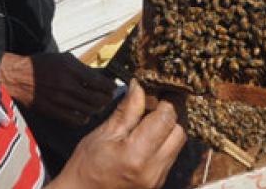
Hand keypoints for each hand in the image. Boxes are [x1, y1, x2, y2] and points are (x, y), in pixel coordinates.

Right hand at [0, 52, 115, 125]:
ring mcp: (60, 100)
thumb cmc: (41, 65)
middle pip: (97, 98)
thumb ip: (82, 68)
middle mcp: (67, 85)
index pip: (99, 81)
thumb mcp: (64, 59)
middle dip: (107, 98)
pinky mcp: (54, 111)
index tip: (113, 87)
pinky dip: (84, 118)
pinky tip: (85, 113)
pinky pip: (75, 119)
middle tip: (109, 97)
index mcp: (70, 69)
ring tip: (99, 105)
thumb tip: (100, 75)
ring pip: (89, 110)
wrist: (18, 77)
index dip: (110, 86)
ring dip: (97, 108)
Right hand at [50, 80, 185, 188]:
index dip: (165, 101)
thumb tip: (139, 87)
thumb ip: (127, 111)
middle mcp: (153, 169)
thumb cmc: (86, 166)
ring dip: (168, 129)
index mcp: (137, 155)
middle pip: (179, 132)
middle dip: (171, 115)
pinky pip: (170, 156)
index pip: (166, 119)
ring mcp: (157, 179)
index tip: (156, 91)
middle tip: (154, 105)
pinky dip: (163, 143)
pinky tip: (147, 138)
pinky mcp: (158, 183)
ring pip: (177, 145)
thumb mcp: (103, 134)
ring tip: (149, 121)